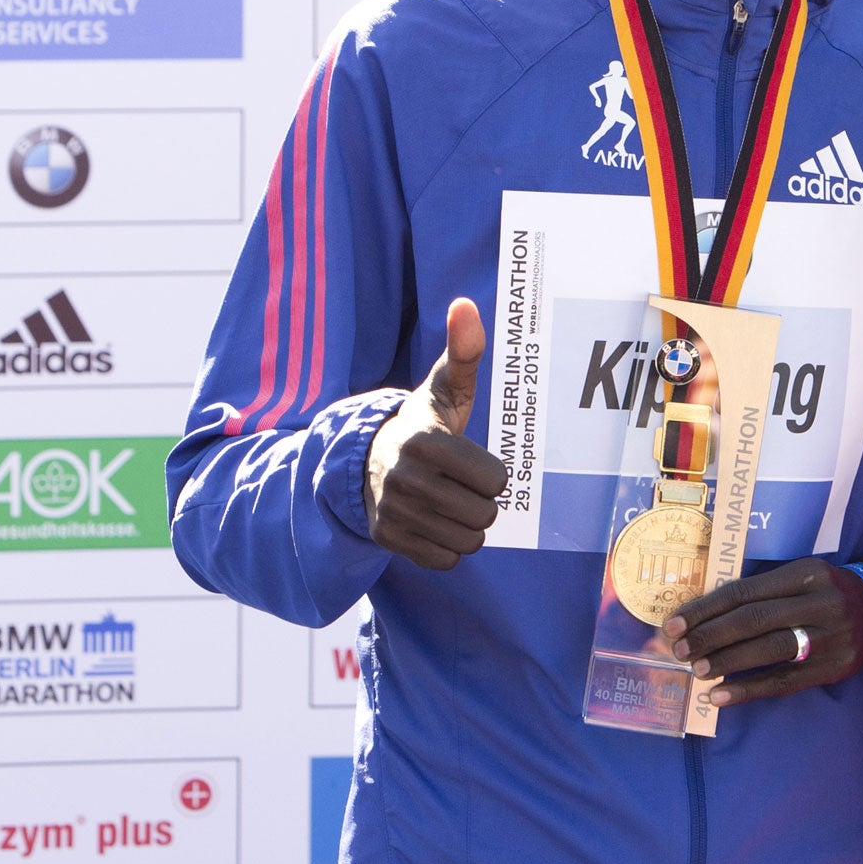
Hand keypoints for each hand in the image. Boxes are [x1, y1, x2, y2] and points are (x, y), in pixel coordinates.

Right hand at [363, 298, 507, 569]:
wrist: (366, 461)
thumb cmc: (423, 423)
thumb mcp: (445, 389)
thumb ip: (463, 351)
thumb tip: (465, 303)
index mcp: (424, 442)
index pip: (496, 481)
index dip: (492, 475)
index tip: (471, 461)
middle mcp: (403, 480)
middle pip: (485, 515)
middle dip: (482, 502)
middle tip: (461, 484)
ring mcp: (392, 512)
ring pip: (468, 541)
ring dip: (467, 525)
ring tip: (448, 501)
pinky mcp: (386, 540)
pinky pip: (445, 560)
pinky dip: (447, 546)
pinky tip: (433, 521)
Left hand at [661, 558, 862, 705]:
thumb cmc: (825, 591)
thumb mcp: (800, 576)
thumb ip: (762, 591)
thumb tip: (704, 615)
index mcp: (806, 573)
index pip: (746, 591)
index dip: (707, 608)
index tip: (675, 622)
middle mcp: (820, 602)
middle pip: (755, 620)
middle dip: (711, 635)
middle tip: (679, 649)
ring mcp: (829, 637)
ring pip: (769, 650)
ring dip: (727, 662)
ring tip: (697, 670)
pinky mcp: (832, 668)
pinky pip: (784, 682)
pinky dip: (748, 690)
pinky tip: (720, 696)